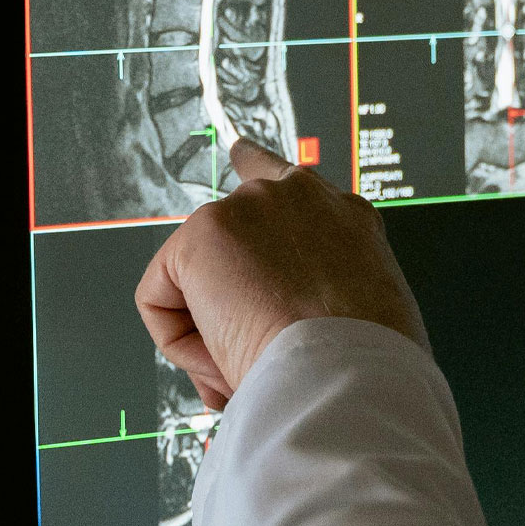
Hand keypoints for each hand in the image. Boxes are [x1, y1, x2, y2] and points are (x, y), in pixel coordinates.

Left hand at [134, 139, 427, 410]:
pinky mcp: (201, 235)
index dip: (258, 170)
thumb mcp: (361, 316)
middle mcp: (297, 196)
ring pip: (197, 284)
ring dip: (215, 336)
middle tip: (253, 349)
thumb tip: (256, 328)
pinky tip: (224, 358)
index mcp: (346, 218)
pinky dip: (181, 346)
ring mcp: (246, 208)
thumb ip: (316, 296)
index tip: (241, 153)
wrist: (350, 372)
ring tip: (259, 363)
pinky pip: (160, 303)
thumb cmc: (364, 363)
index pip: (292, 184)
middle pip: (226, 221)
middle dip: (222, 293)